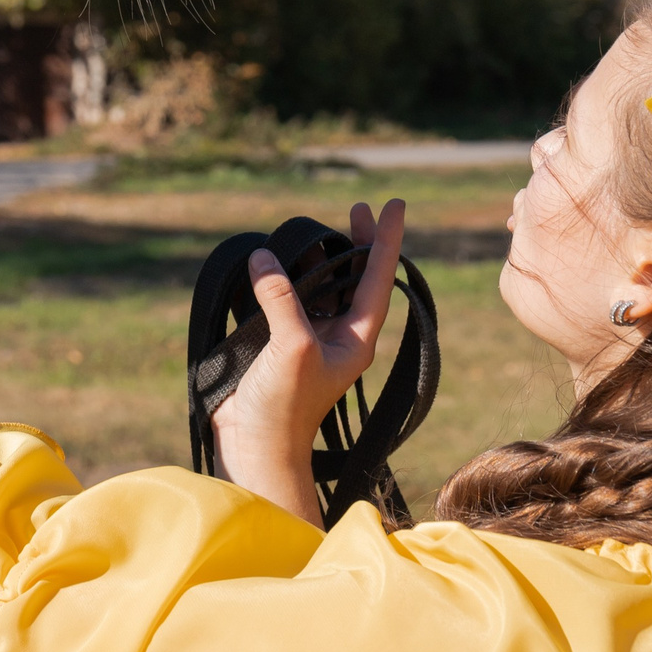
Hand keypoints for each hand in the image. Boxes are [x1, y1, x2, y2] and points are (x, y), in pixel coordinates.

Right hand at [210, 199, 404, 525]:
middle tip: (360, 207)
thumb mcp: (292, 348)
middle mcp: (339, 335)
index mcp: (357, 338)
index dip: (386, 239)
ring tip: (318, 231)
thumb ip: (282, 300)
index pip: (378, 278)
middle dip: (359, 243)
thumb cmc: (286, 407)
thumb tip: (265, 257)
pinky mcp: (280, 345)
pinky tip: (276, 264)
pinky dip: (286, 279)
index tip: (395, 204)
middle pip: (356, 278)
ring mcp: (310, 340)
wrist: (256, 447)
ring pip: (324, 288)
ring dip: (322, 259)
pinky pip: (289, 301)